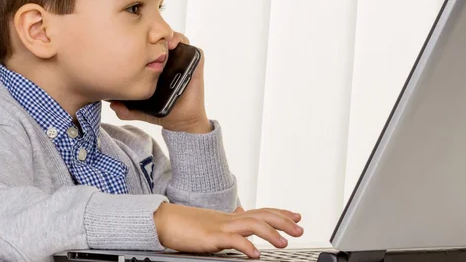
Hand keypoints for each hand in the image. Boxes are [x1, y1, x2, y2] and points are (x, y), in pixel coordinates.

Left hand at [110, 32, 210, 133]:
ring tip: (160, 41)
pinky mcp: (195, 64)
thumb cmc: (165, 111)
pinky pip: (190, 47)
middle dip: (153, 35)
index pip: (149, 47)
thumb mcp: (141, 109)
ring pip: (174, 39)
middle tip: (147, 39)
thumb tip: (113, 104)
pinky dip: (182, 42)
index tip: (133, 42)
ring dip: (167, 36)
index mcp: (157, 67)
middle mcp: (169, 61)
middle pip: (160, 40)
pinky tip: (172, 46)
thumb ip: (126, 110)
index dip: (142, 41)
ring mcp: (182, 61)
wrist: (183, 120)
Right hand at [153, 203, 303, 257]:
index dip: (280, 213)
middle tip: (300, 228)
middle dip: (283, 221)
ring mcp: (221, 226)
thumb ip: (229, 224)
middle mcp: (230, 219)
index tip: (297, 216)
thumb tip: (240, 219)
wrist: (164, 220)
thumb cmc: (186, 225)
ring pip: (251, 224)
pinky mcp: (211, 237)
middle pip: (262, 215)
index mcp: (231, 217)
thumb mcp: (212, 224)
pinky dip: (246, 246)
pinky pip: (232, 240)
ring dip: (270, 233)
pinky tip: (256, 255)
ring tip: (284, 243)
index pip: (261, 212)